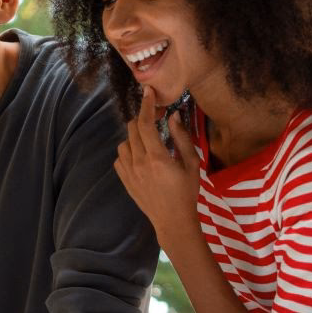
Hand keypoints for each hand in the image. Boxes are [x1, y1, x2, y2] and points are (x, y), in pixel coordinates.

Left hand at [114, 86, 201, 242]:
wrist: (172, 219)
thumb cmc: (187, 191)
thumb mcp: (191, 163)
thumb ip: (181, 138)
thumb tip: (173, 116)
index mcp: (157, 158)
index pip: (146, 124)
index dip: (146, 105)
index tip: (148, 92)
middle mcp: (139, 163)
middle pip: (132, 129)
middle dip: (143, 119)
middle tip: (156, 119)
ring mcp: (128, 172)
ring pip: (124, 142)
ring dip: (135, 136)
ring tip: (150, 142)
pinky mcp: (123, 179)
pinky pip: (119, 157)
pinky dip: (128, 151)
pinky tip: (141, 156)